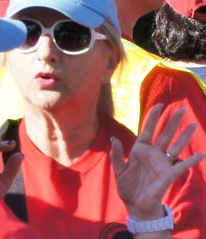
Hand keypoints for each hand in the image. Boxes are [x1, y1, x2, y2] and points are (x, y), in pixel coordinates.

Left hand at [110, 104, 205, 219]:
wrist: (136, 205)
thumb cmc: (127, 187)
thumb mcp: (118, 170)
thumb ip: (116, 154)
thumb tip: (114, 139)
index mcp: (140, 151)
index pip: (148, 131)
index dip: (153, 119)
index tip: (159, 106)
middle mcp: (153, 154)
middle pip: (165, 134)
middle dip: (172, 122)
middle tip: (181, 109)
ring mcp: (163, 163)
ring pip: (175, 146)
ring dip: (184, 135)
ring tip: (193, 124)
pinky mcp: (170, 174)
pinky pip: (183, 166)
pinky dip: (192, 160)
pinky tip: (202, 154)